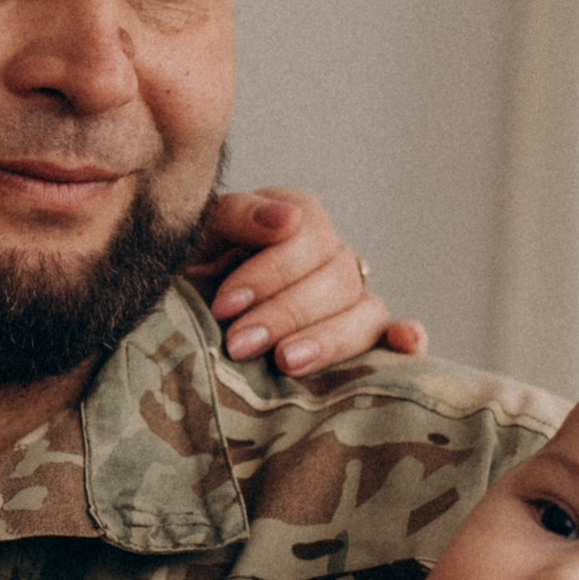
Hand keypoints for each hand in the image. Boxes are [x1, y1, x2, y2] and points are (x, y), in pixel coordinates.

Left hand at [194, 186, 426, 377]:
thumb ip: (236, 216)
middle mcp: (328, 255)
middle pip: (337, 277)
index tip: (225, 305)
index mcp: (294, 219)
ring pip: (366, 311)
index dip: (270, 272)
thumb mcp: (195, 235)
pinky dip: (407, 339)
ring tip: (287, 363)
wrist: (172, 318)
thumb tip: (287, 219)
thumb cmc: (183, 273)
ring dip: (330, 338)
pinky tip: (405, 345)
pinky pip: (393, 335)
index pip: (308, 235)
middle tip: (239, 344)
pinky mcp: (357, 339)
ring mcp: (347, 299)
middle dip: (286, 313)